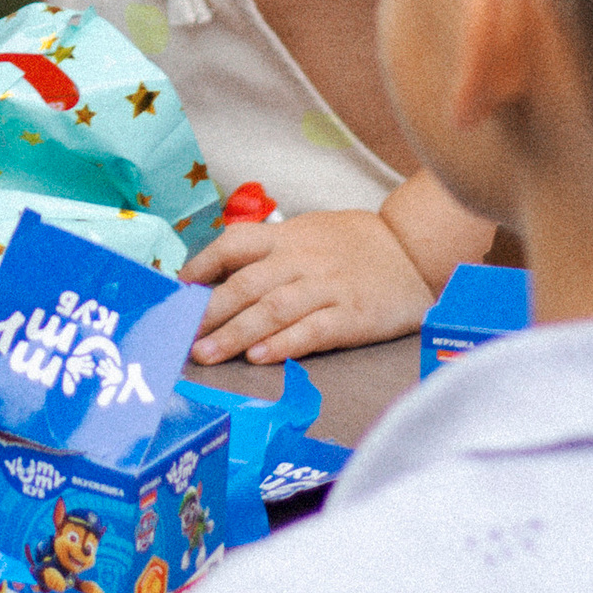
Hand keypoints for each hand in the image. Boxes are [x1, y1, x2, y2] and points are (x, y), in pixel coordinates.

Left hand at [183, 205, 434, 365]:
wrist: (414, 251)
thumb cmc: (353, 245)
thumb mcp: (308, 234)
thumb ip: (268, 251)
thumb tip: (217, 274)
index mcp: (288, 238)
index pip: (235, 244)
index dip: (203, 264)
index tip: (178, 289)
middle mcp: (303, 260)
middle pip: (247, 284)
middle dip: (210, 312)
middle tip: (182, 336)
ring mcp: (328, 288)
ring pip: (273, 310)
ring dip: (236, 334)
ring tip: (207, 355)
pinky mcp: (352, 316)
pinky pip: (313, 330)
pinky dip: (284, 344)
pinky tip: (259, 358)